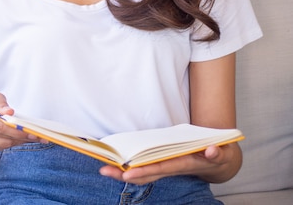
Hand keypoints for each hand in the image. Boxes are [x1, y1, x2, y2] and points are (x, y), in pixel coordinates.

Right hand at [0, 91, 44, 151]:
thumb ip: (1, 102)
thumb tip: (10, 112)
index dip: (16, 130)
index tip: (31, 131)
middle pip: (2, 137)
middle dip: (22, 137)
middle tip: (38, 136)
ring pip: (3, 144)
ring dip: (18, 141)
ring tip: (32, 137)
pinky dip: (11, 143)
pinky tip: (20, 139)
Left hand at [99, 143, 240, 184]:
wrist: (217, 162)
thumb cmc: (217, 155)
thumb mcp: (221, 154)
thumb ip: (217, 153)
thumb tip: (212, 151)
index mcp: (183, 164)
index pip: (159, 169)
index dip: (143, 171)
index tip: (127, 173)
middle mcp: (171, 167)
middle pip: (145, 174)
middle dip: (124, 174)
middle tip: (104, 170)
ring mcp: (165, 166)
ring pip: (142, 173)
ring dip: (122, 172)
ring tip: (104, 169)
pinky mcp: (162, 163)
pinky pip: (144, 168)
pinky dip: (129, 167)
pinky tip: (115, 164)